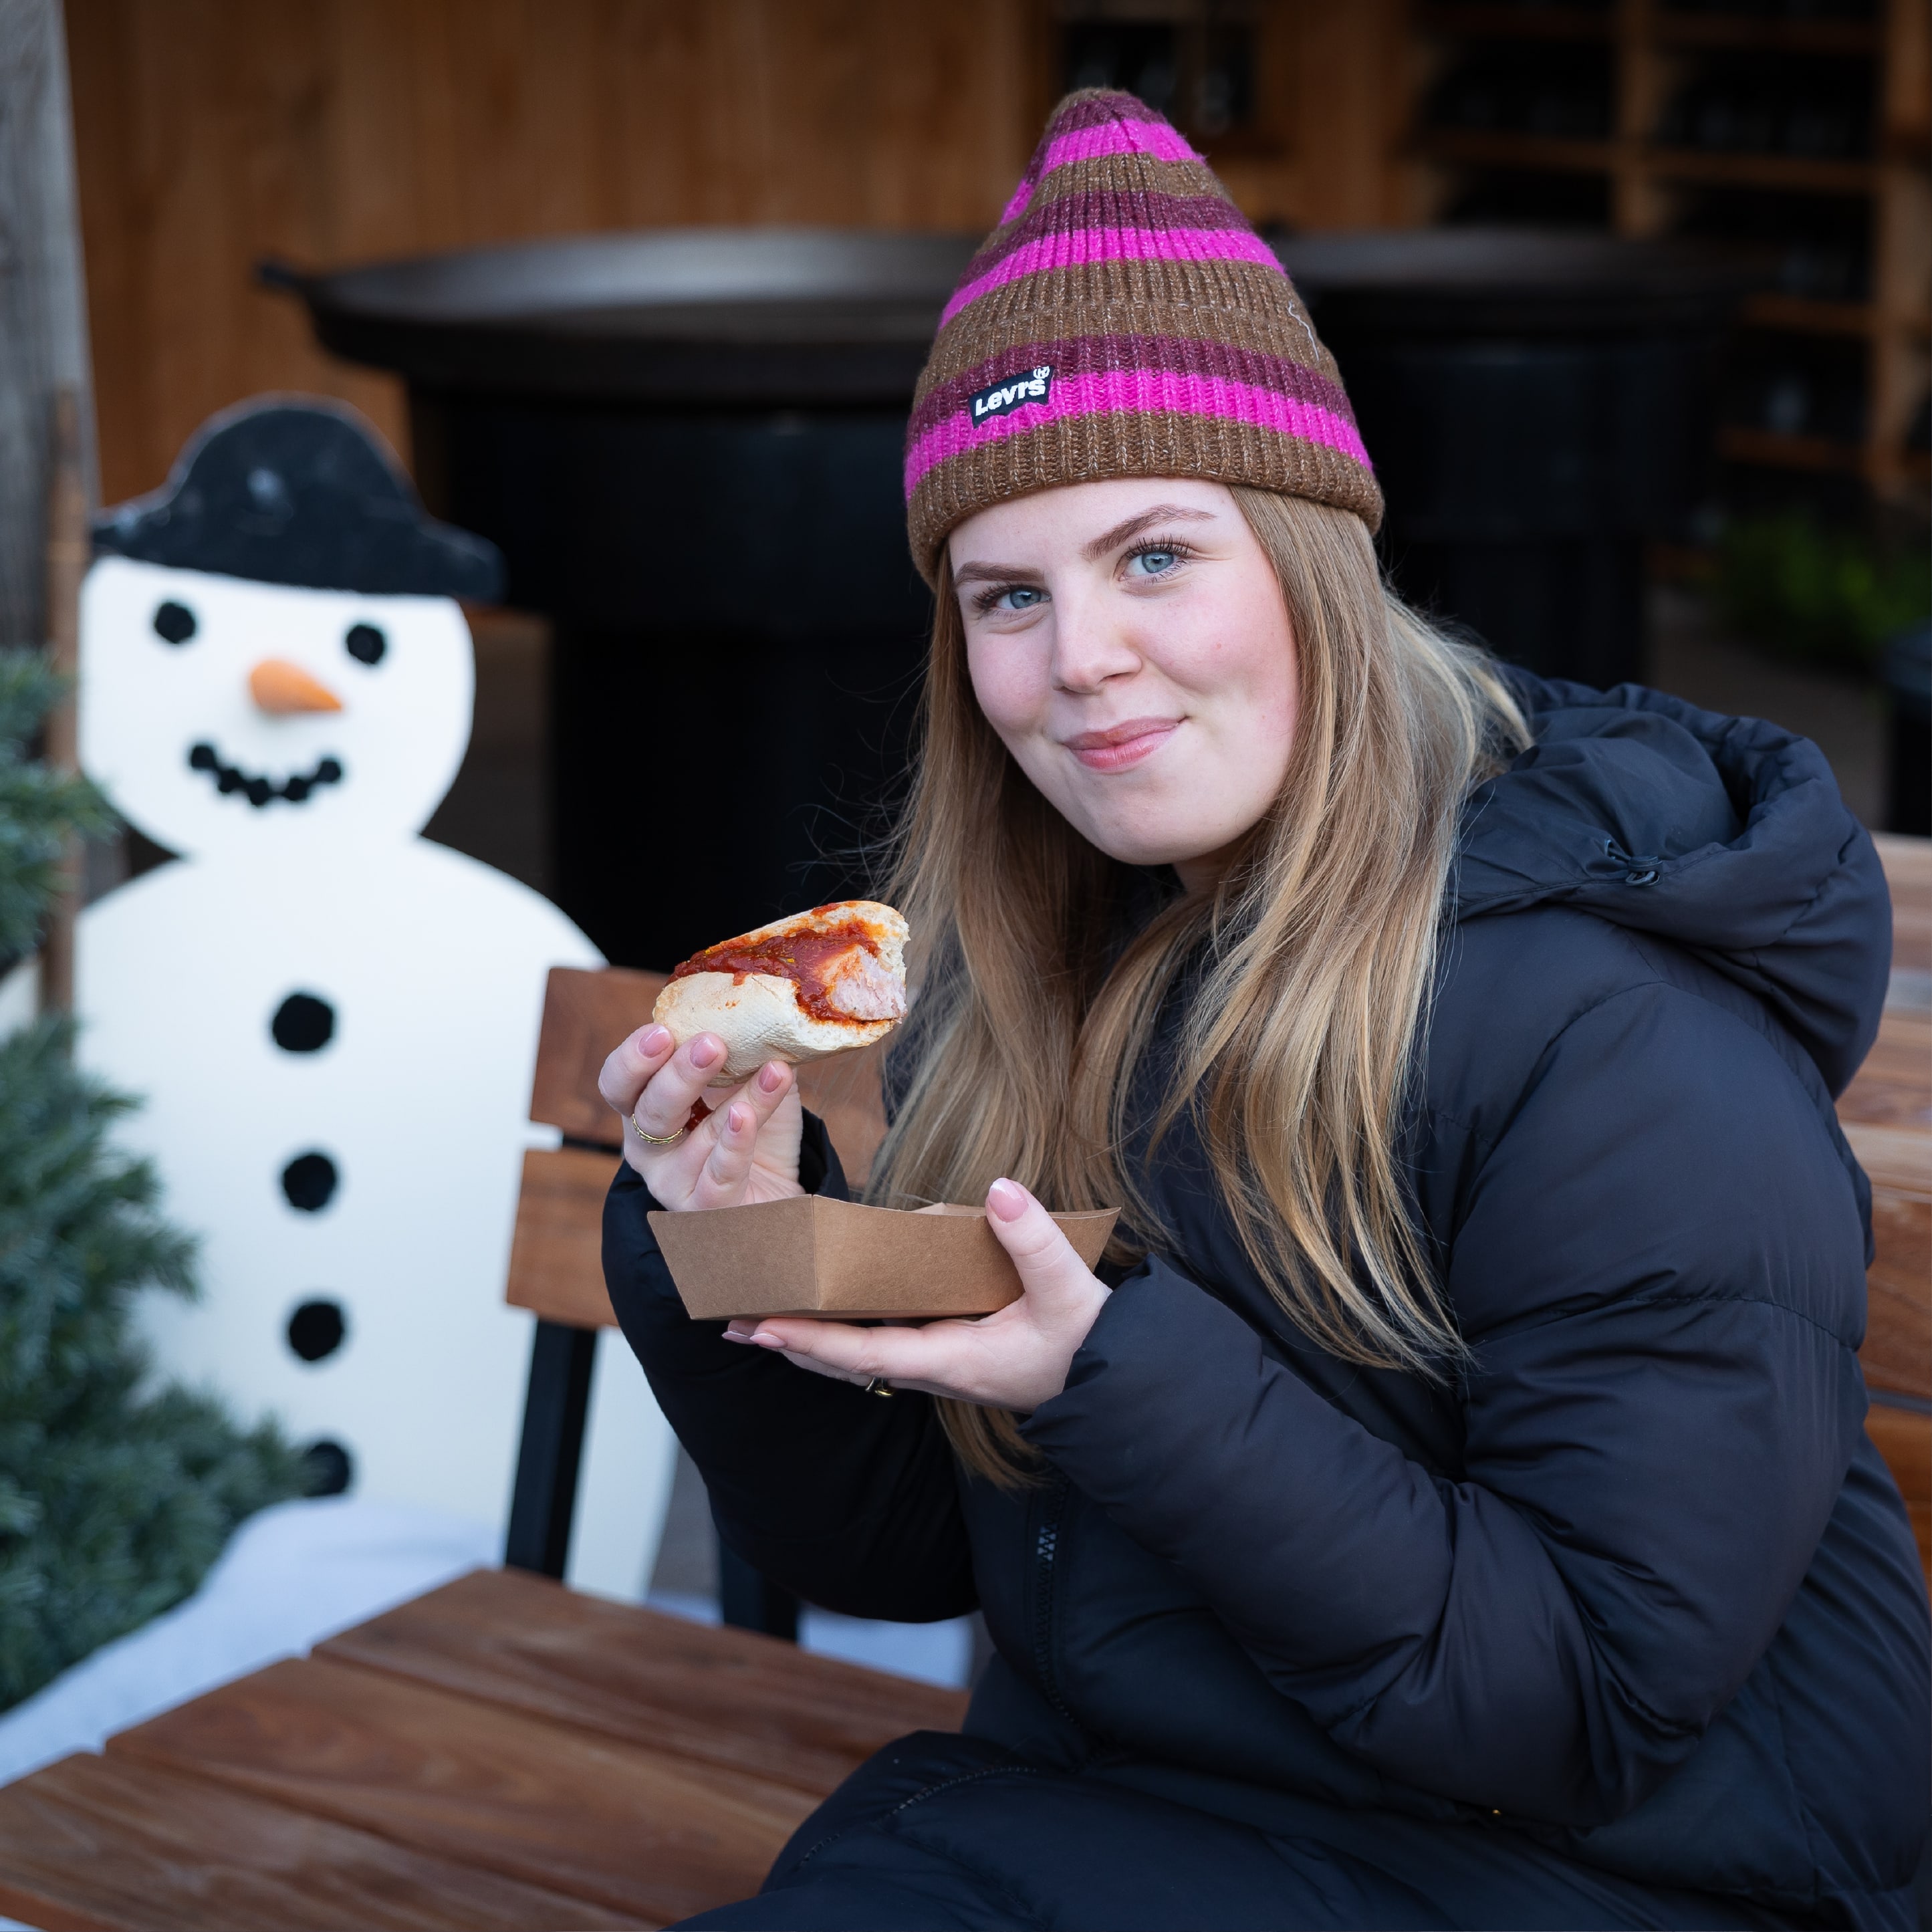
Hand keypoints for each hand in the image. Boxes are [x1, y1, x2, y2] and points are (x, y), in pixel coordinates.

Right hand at [597, 1024, 804, 1209]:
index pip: (619, 1083)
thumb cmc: (752, 1132)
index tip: (662, 1030)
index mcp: (646, 1108)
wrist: (778, 1195)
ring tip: (768, 1069)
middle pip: (647, 1112)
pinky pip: (718, 1176)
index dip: (633, 1058)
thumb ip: (747, 1051)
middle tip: (711, 1044)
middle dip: (677, 1075)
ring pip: (696, 1139)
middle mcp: (649, 1147)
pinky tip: (747, 1116)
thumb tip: (765, 1010)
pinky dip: (736, 1143)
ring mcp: (674, 1182)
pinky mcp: (706, 1209)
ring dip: (736, 1100)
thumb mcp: (746, 1083)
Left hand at [723, 1179, 1108, 1412]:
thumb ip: (1034, 1240)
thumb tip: (1000, 1191)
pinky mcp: (951, 1354)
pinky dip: (844, 1335)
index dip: (812, 1341)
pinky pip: (882, 1346)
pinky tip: (828, 1315)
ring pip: (860, 1357)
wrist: (1117, 1383)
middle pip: (845, 1361)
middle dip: (792, 1342)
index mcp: (952, 1358)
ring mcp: (941, 1365)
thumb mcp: (1068, 1290)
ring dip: (811, 1339)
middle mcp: (936, 1368)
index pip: (864, 1353)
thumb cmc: (1090, 1343)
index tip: (765, 1326)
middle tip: (733, 1323)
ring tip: (761, 1319)